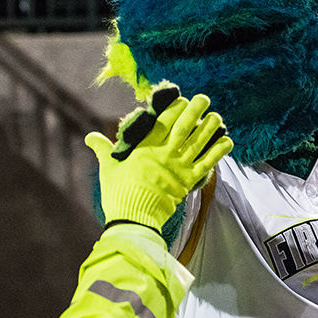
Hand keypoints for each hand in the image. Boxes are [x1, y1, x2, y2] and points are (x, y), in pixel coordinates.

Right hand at [86, 84, 232, 230]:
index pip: (164, 121)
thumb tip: (90, 137)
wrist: (133, 219)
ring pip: (199, 142)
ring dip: (210, 128)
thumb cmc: (118, 192)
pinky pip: (207, 163)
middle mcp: (165, 154)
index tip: (181, 99)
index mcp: (146, 147)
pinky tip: (227, 141)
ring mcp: (179, 167)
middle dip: (195, 110)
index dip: (174, 108)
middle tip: (204, 98)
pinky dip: (218, 152)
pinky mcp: (189, 182)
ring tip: (217, 117)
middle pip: (184, 127)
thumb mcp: (108, 168)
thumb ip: (103, 149)